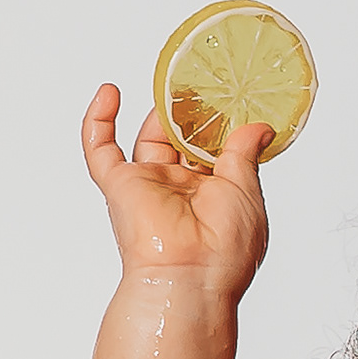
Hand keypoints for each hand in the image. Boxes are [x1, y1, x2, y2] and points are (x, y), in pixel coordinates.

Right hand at [81, 79, 271, 299]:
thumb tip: (259, 128)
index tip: (231, 99)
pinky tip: (109, 92)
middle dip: (191, 114)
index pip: (214, 152)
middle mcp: (180, 190)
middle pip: (182, 142)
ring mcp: (149, 187)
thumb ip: (245, 154)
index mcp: (214, 195)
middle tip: (202, 85)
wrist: (191, 276)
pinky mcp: (120, 186)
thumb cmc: (225, 248)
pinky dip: (98, 121)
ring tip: (173, 82)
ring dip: (159, 111)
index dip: (220, 126)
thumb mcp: (248, 191)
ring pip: (148, 139)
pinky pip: (100, 150)